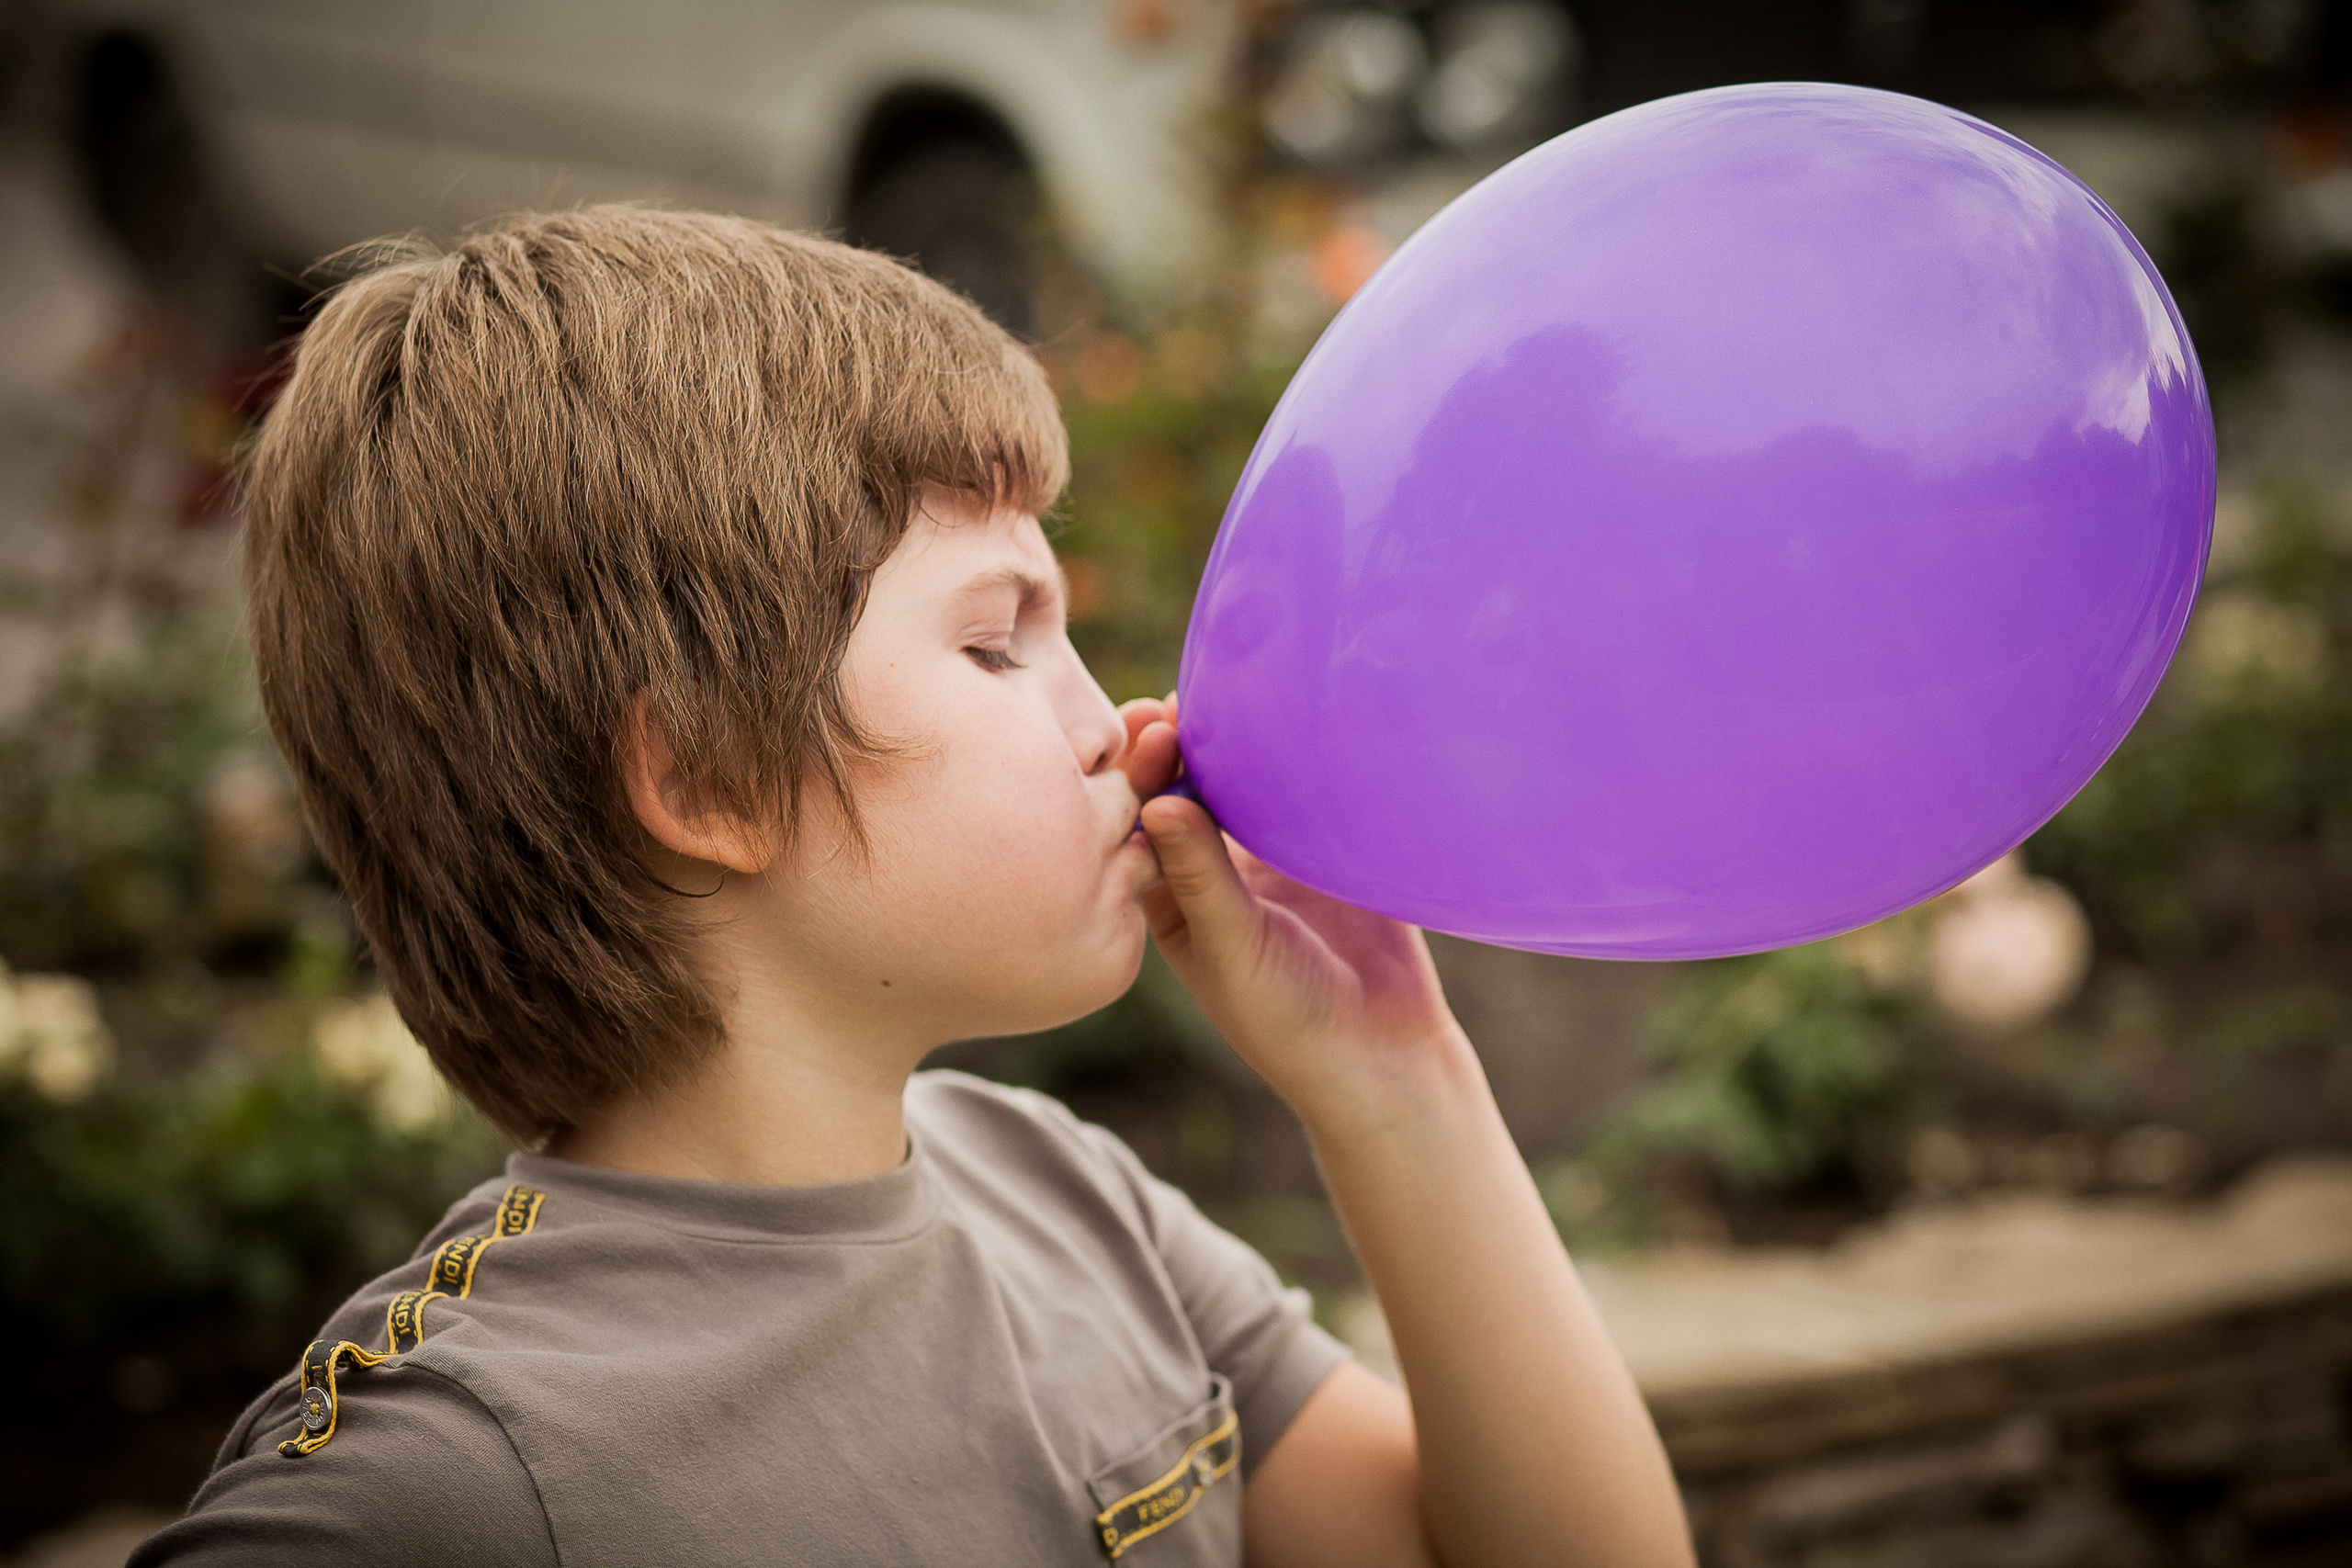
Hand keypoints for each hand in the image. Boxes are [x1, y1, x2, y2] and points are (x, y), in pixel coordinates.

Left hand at [1120, 696, 1471, 1135]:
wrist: (1387, 1055)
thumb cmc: (1289, 1019)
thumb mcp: (1234, 949)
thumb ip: (1201, 877)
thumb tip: (1155, 803)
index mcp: (1171, 897)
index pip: (1140, 820)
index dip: (1138, 772)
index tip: (1146, 727)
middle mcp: (1213, 870)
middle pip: (1185, 789)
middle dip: (1177, 745)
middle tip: (1176, 702)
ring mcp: (1271, 855)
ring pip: (1242, 783)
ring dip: (1232, 743)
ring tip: (1228, 696)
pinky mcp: (1327, 848)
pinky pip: (1305, 793)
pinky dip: (1296, 758)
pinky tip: (1297, 718)